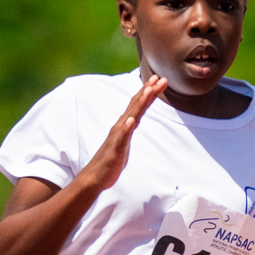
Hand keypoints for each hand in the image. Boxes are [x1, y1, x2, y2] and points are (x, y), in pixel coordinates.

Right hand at [80, 74, 165, 193]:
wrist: (95, 176)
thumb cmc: (111, 160)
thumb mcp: (124, 142)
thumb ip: (128, 130)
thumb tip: (133, 120)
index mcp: (124, 125)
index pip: (138, 105)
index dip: (148, 92)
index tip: (158, 80)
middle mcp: (120, 127)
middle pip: (136, 106)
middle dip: (147, 91)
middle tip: (158, 78)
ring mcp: (117, 137)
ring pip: (130, 117)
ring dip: (139, 103)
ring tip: (148, 91)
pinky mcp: (115, 149)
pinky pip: (122, 138)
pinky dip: (126, 128)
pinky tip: (131, 121)